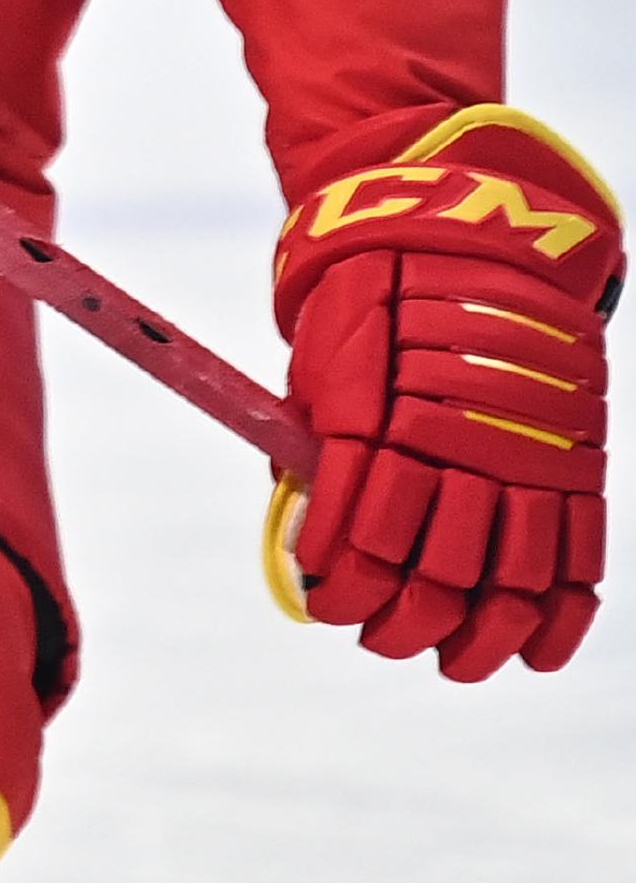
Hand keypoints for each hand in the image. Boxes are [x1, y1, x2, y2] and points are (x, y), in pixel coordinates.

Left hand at [273, 108, 620, 679]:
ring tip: (444, 657)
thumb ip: (321, 448)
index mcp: (385, 419)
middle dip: (396, 624)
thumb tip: (303, 535)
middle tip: (376, 633)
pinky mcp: (579, 462)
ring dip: (471, 642)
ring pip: (505, 588)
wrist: (470, 225)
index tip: (323, 602)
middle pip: (432, 579)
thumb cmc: (375, 290)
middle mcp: (460, 447)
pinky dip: (555, 621)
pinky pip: (578, 564)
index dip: (339, 589)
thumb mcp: (326, 355)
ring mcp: (527, 458)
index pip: (360, 541)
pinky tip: (529, 651)